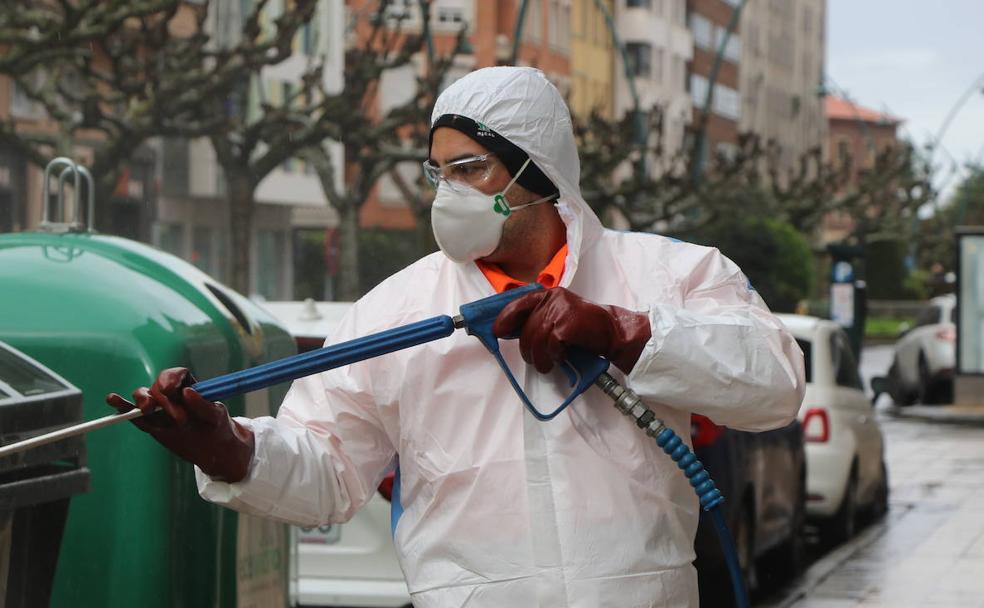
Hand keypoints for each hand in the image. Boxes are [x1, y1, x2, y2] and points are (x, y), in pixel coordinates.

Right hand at [106, 367, 254, 482]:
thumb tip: (187, 392)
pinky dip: (123, 408)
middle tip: (180, 419)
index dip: (171, 379)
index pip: (176, 375)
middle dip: (163, 399)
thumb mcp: (217, 416)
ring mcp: (161, 409)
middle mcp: (173, 395)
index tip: (173, 390)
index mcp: (190, 387)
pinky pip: (135, 415)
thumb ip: (202, 405)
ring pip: (144, 397)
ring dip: (143, 400)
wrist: (215, 450)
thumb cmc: (219, 428)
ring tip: (149, 410)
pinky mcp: (152, 424)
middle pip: (158, 387)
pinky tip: (112, 399)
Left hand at [492, 287, 651, 374]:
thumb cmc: (585, 328)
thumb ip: (539, 318)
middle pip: (526, 329)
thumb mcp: (560, 316)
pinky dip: (555, 356)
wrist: (614, 331)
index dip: (504, 318)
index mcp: (548, 295)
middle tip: (536, 361)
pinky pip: (550, 346)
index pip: (518, 303)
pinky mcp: (567, 324)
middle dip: (528, 350)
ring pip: (536, 340)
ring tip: (548, 365)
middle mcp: (553, 299)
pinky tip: (563, 358)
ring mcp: (560, 310)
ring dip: (540, 359)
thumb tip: (511, 331)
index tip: (496, 332)